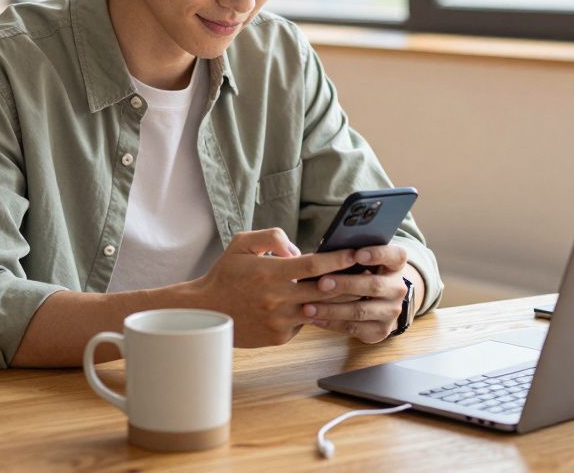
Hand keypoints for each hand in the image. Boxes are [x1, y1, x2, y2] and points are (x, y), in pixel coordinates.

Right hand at [187, 228, 358, 347]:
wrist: (206, 311)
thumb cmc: (225, 274)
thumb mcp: (241, 244)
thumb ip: (271, 237)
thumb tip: (297, 249)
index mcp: (270, 272)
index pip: (313, 265)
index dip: (338, 258)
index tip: (355, 252)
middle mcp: (277, 298)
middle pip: (324, 290)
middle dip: (349, 281)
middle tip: (367, 273)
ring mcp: (279, 320)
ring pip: (320, 310)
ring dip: (338, 301)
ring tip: (355, 291)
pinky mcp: (279, 337)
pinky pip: (304, 323)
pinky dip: (312, 314)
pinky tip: (320, 307)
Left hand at [302, 244, 409, 343]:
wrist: (382, 304)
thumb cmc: (363, 274)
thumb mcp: (364, 261)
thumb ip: (350, 255)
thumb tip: (323, 253)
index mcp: (396, 265)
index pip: (395, 255)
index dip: (377, 254)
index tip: (356, 253)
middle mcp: (398, 288)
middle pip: (374, 285)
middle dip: (345, 284)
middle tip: (321, 283)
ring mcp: (391, 311)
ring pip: (360, 311)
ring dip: (332, 309)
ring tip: (308, 307)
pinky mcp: (380, 330)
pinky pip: (353, 328)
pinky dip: (331, 323)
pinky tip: (313, 318)